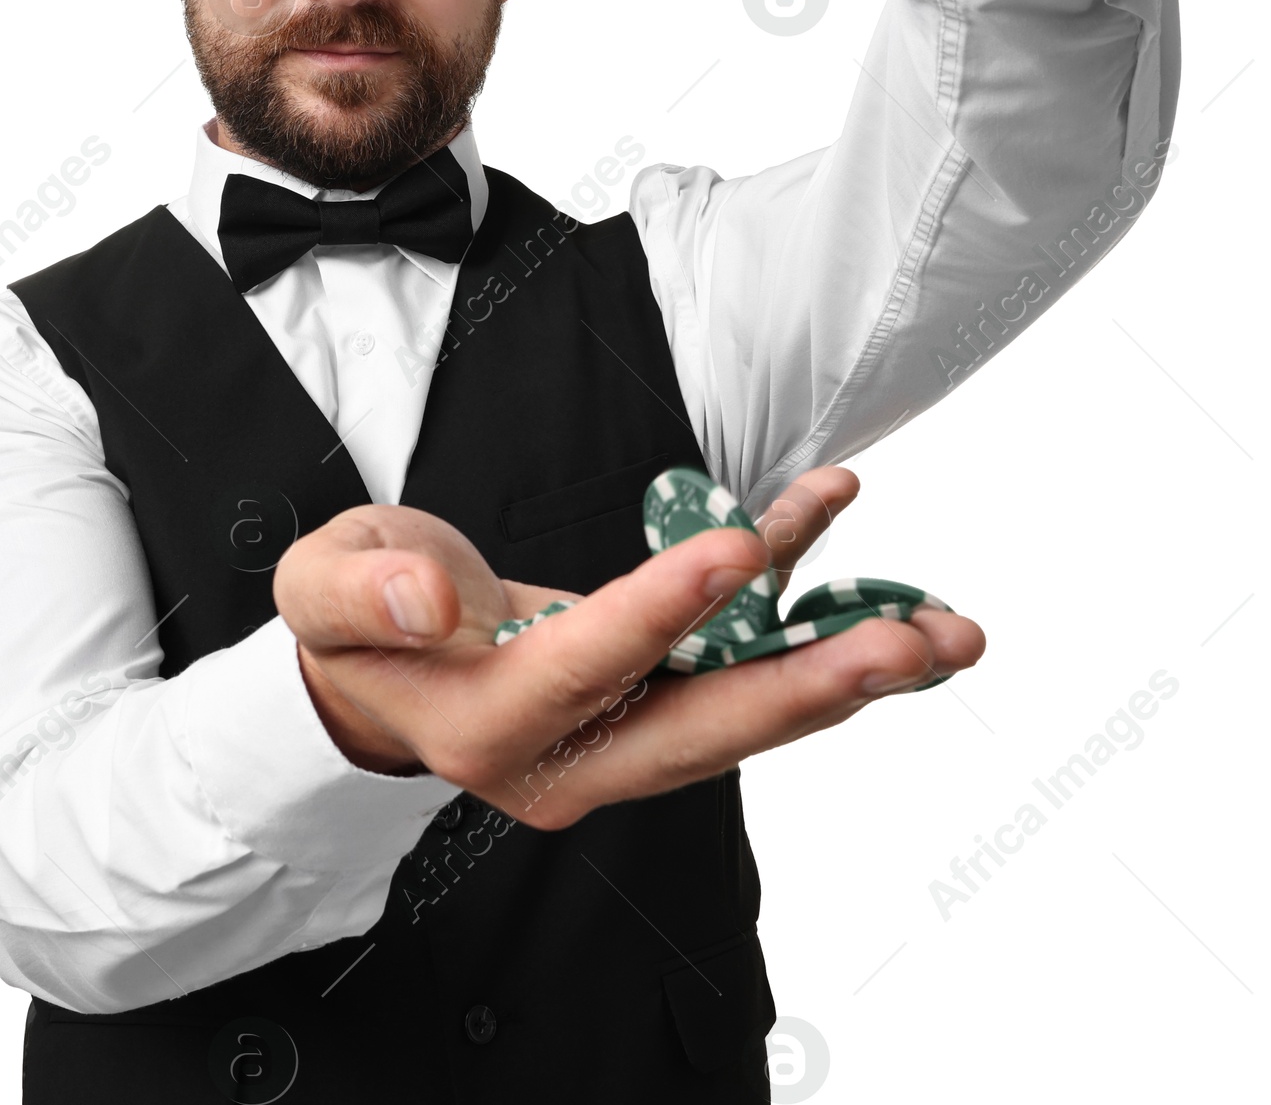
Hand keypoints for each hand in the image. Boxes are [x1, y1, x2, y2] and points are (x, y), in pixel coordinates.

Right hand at [273, 466, 985, 828]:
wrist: (379, 671)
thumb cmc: (353, 623)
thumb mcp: (326, 589)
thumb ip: (365, 592)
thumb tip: (433, 597)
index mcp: (485, 726)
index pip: (585, 670)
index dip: (662, 612)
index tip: (737, 548)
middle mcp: (569, 755)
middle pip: (702, 726)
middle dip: (812, 686)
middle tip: (914, 644)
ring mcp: (619, 736)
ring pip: (742, 706)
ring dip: (843, 665)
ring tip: (944, 631)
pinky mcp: (651, 699)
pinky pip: (731, 650)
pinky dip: (787, 590)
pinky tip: (828, 514)